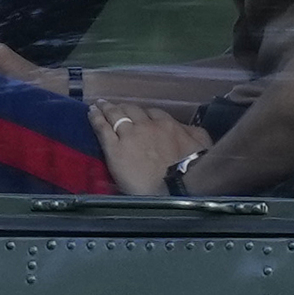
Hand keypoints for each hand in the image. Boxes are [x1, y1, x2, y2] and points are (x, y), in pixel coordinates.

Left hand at [90, 102, 204, 193]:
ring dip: (107, 109)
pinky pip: (102, 128)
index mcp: (167, 125)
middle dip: (123, 108)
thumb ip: (195, 134)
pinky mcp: (114, 149)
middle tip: (115, 106)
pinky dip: (96, 118)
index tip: (140, 115)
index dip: (144, 113)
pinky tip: (91, 113)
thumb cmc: (191, 170)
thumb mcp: (202, 146)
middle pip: (132, 111)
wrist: (174, 188)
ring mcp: (129, 135)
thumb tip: (188, 129)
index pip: (153, 113)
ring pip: (115, 116)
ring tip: (99, 105)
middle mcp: (147, 126)